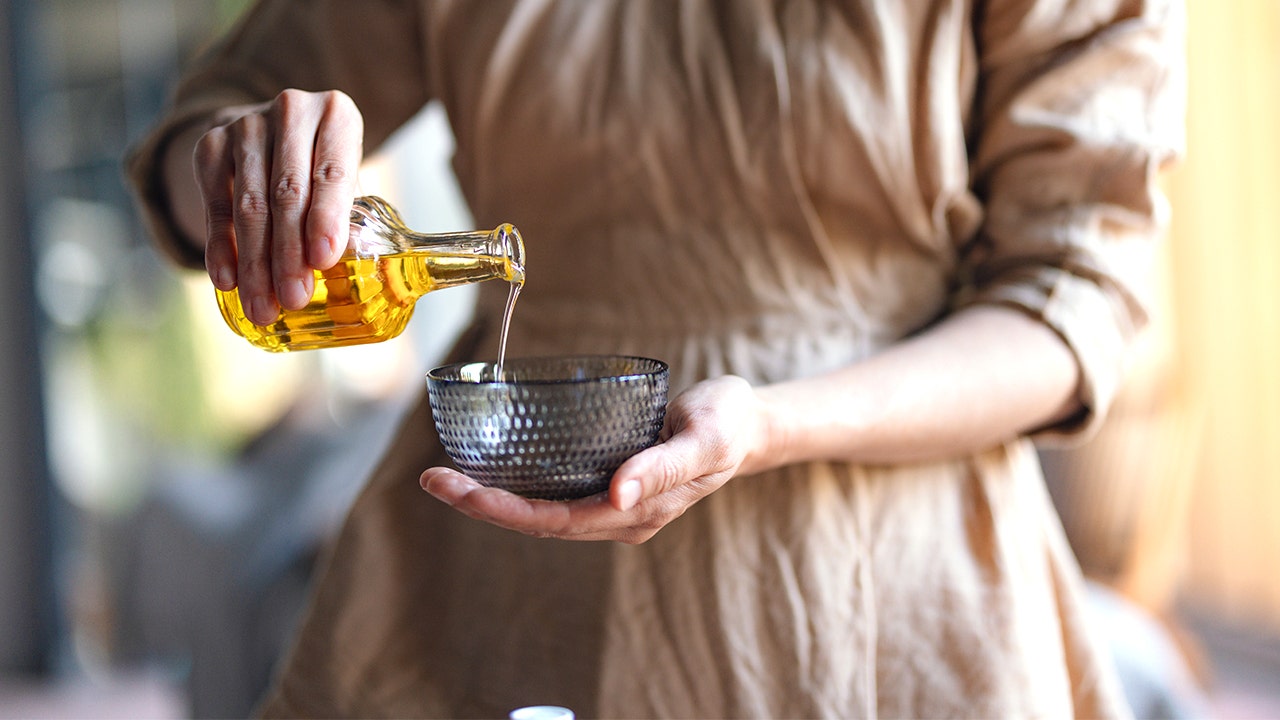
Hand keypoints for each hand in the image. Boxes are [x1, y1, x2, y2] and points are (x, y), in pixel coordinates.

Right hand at [193, 89, 363, 323]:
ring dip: (255, 262)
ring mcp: (247, 124)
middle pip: (287, 193)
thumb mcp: (345, 181)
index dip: (327, 218)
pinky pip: (215, 204)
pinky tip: (227, 282)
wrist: (271, 134)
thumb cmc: (322, 167)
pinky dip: (221, 247)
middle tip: (293, 299)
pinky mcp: (210, 143)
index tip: (323, 261)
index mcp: (336, 116)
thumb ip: (350, 217)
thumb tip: (349, 273)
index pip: (332, 172)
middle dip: (289, 253)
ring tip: (263, 307)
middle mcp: (291, 111)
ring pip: (250, 204)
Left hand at [420, 375, 769, 543]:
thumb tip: (617, 494)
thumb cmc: (728, 423)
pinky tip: (491, 467)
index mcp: (638, 513)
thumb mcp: (705, 437)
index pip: (556, 522)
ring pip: (543, 511)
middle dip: (483, 505)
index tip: (458, 488)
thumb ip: (663, 467)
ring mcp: (615, 503)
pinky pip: (556, 493)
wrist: (749, 422)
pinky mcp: (611, 482)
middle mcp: (621, 516)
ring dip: (493, 497)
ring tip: (445, 477)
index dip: (503, 510)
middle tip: (431, 479)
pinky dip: (518, 484)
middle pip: (539, 522)